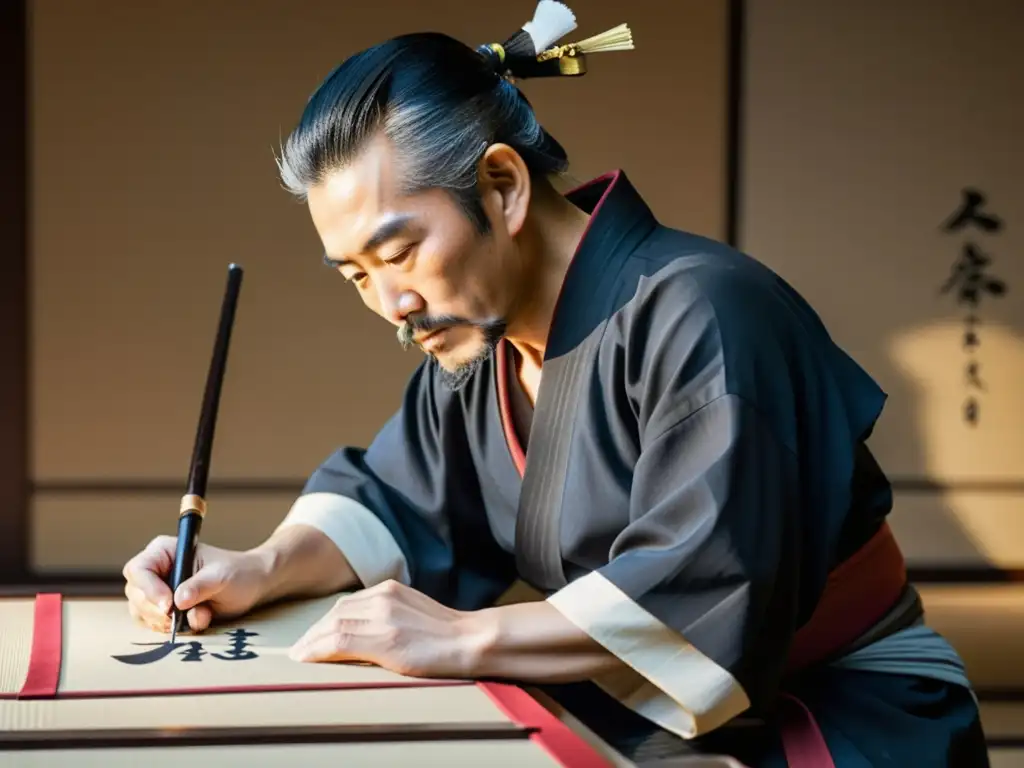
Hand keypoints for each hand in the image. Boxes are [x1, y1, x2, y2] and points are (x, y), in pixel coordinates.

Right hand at [122, 535, 271, 633]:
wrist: (251, 586)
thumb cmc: (237, 573)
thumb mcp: (222, 577)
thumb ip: (200, 586)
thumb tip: (178, 600)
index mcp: (164, 551)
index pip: (139, 569)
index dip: (149, 589)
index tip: (168, 605)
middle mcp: (155, 570)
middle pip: (135, 593)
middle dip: (156, 610)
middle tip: (178, 618)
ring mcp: (156, 591)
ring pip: (141, 612)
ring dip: (164, 622)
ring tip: (196, 616)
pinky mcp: (161, 610)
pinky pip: (152, 624)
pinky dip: (170, 629)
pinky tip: (195, 620)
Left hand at [288, 580, 487, 678]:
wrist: (471, 640)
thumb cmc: (447, 634)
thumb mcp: (413, 612)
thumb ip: (389, 613)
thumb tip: (367, 629)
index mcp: (390, 588)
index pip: (347, 603)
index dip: (325, 621)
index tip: (313, 635)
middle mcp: (383, 597)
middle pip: (335, 612)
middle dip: (314, 631)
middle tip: (301, 648)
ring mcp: (382, 617)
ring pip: (333, 625)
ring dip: (312, 641)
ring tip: (301, 655)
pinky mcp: (384, 639)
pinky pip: (339, 641)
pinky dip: (318, 650)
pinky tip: (307, 659)